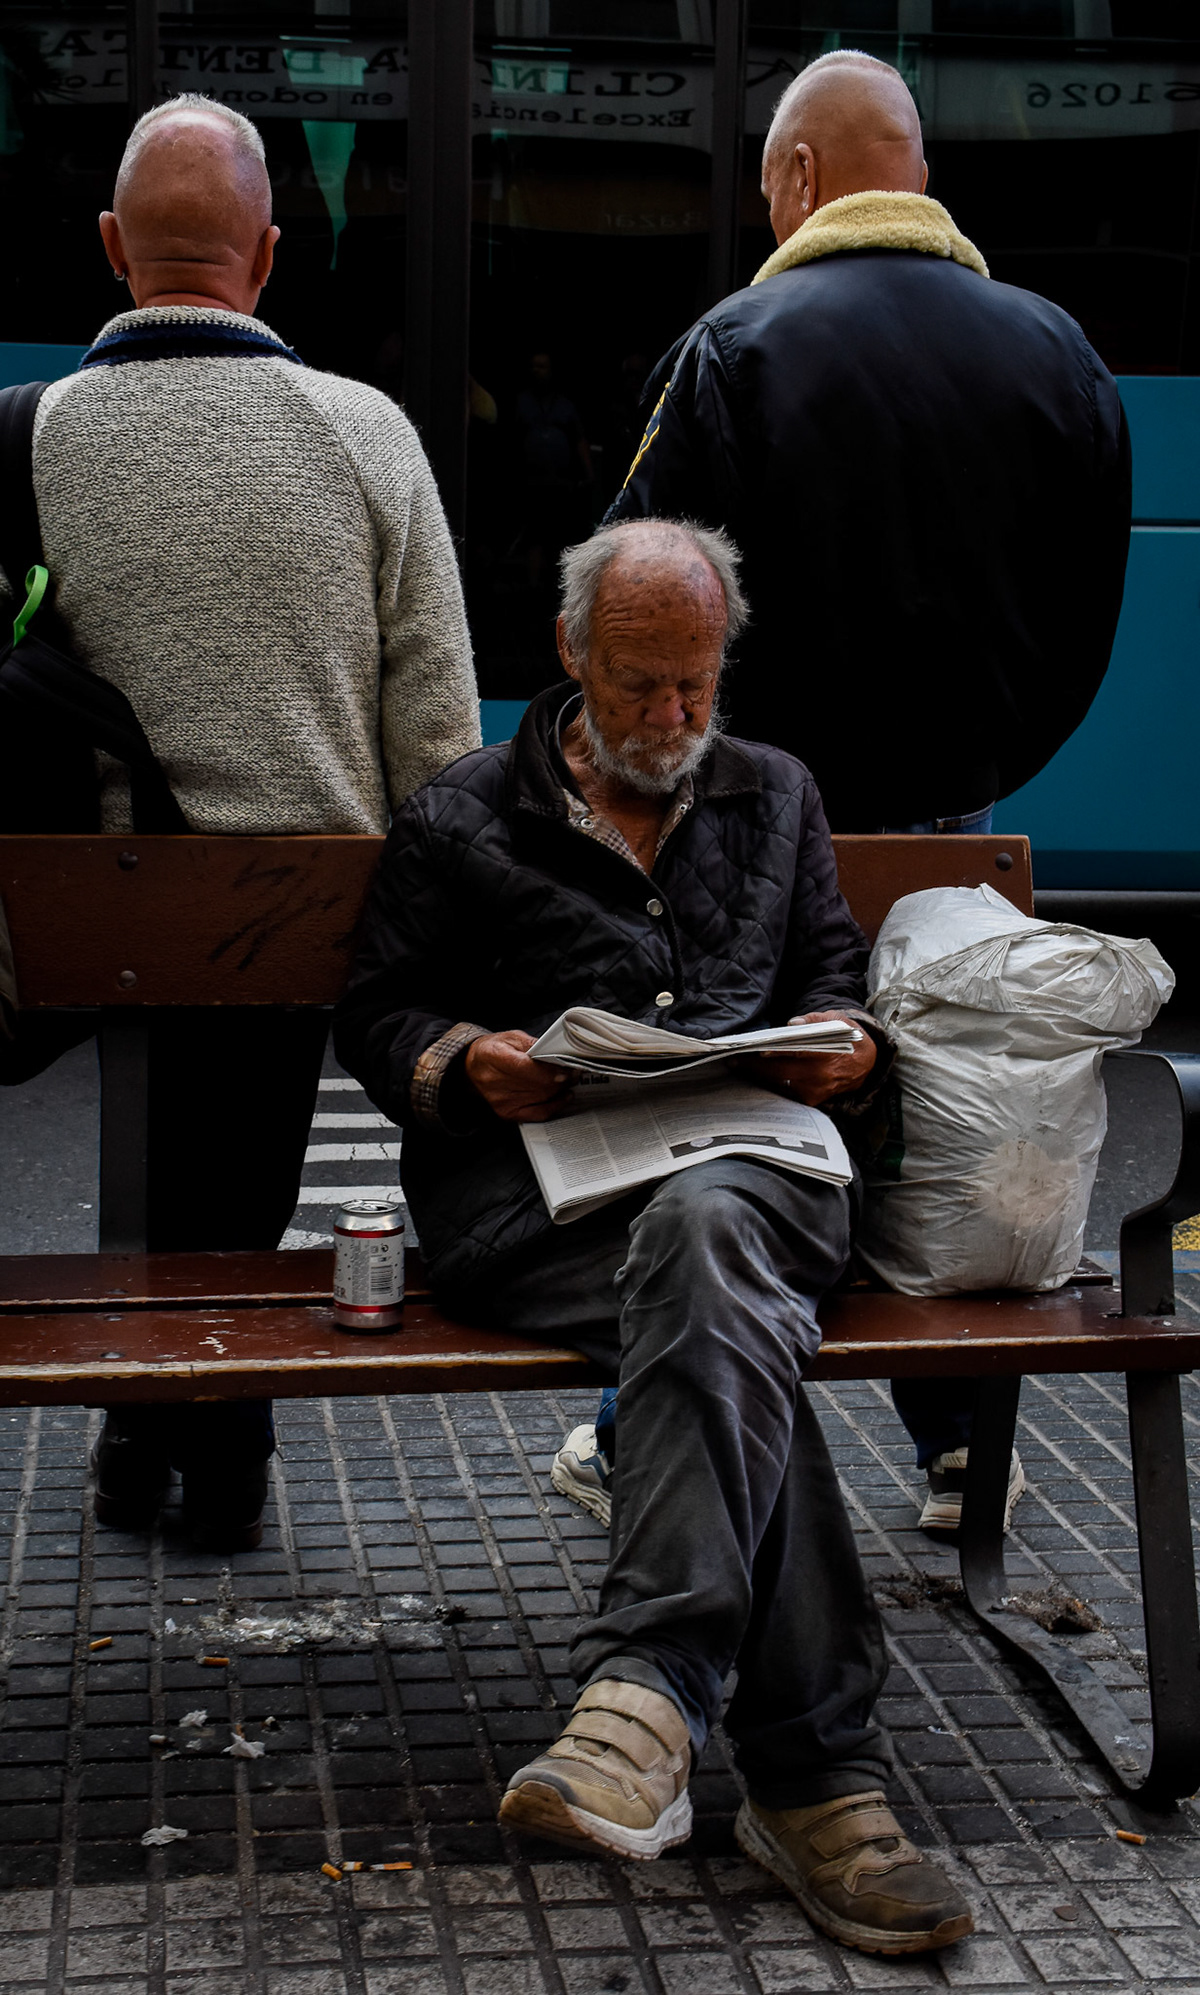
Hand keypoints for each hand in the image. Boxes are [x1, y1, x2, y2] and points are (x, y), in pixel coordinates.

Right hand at [464, 1030, 572, 1122]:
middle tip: (575, 1071)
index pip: (525, 1067)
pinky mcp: (506, 1113)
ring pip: (542, 1098)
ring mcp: (501, 1100)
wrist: (472, 1067)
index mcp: (494, 1056)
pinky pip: (537, 1113)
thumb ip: (534, 1044)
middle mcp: (494, 1081)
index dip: (549, 1071)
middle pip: (537, 1085)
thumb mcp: (511, 1037)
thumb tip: (556, 1053)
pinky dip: (555, 1105)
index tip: (566, 1069)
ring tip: (570, 1079)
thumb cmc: (493, 1050)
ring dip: (560, 1089)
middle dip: (561, 1079)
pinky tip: (563, 1096)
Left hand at [740, 1010, 876, 1107]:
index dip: (772, 1054)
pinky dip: (771, 1085)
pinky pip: (786, 1094)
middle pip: (780, 1073)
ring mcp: (816, 1091)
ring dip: (759, 1077)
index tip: (752, 1051)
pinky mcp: (813, 1100)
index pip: (795, 1054)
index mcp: (827, 1055)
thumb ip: (814, 1020)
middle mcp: (820, 1077)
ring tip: (739, 1068)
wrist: (868, 1063)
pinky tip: (756, 1077)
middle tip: (734, 1060)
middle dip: (755, 1067)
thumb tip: (792, 1023)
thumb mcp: (837, 1021)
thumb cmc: (848, 1039)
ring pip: (780, 1086)